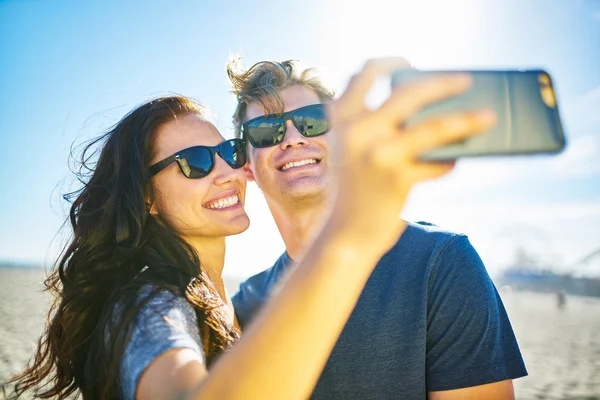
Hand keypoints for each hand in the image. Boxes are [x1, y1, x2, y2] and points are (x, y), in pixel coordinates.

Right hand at [326, 58, 495, 254]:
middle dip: (444, 84)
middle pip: (410, 93)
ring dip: (466, 120)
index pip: (365, 74)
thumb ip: (375, 126)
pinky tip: (453, 160)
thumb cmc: (353, 188)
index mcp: (342, 118)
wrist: (344, 233)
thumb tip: (428, 109)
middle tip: (467, 80)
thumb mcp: (351, 150)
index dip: (389, 63)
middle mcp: (358, 131)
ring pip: (435, 127)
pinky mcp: (398, 179)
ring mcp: (379, 154)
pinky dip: (448, 161)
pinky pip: (437, 162)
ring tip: (489, 117)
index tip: (409, 64)